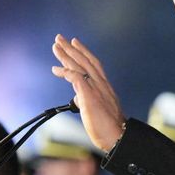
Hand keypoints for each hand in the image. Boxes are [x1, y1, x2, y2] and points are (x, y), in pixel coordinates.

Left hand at [51, 34, 125, 151]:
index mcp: (104, 86)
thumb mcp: (97, 108)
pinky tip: (56, 70)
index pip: (93, 63)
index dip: (83, 52)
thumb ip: (87, 99)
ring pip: (80, 65)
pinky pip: (76, 78)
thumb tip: (77, 97)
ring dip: (66, 55)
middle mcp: (101, 84)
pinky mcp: (89, 96)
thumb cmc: (108, 126)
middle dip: (71, 49)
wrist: (117, 136)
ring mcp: (96, 88)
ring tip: (56, 46)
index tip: (75, 43)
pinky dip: (66, 72)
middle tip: (60, 38)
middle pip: (84, 60)